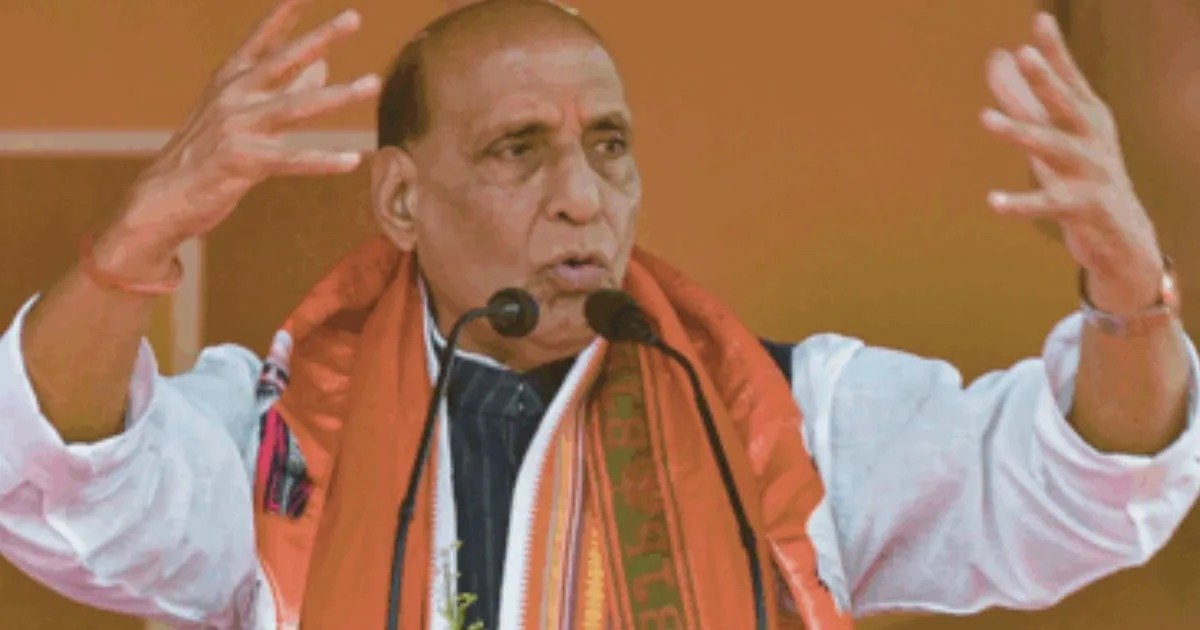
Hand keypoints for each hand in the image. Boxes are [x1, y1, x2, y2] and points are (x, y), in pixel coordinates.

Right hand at [115, 0, 379, 251]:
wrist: (165, 195)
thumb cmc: (209, 151)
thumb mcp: (242, 112)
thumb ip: (284, 88)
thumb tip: (324, 64)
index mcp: (231, 81)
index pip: (262, 39)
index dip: (284, 13)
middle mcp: (233, 96)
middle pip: (283, 61)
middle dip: (320, 38)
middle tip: (353, 16)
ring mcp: (236, 127)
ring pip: (296, 107)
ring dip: (338, 95)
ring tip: (373, 83)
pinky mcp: (242, 161)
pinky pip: (292, 160)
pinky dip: (323, 160)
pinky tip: (352, 160)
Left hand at [982, 12, 1161, 312]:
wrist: (1123, 235)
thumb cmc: (1081, 174)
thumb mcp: (1051, 132)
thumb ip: (1022, 96)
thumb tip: (996, 56)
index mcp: (1088, 117)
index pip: (1070, 78)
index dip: (1055, 51)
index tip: (1039, 20)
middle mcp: (1092, 139)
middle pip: (1066, 105)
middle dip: (1046, 80)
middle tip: (1024, 54)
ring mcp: (1089, 172)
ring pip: (1051, 148)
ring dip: (1019, 132)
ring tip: (985, 119)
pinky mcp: (1081, 207)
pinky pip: (1046, 204)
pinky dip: (1018, 203)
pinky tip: (992, 201)